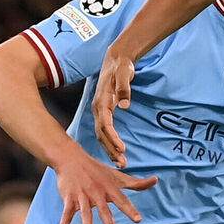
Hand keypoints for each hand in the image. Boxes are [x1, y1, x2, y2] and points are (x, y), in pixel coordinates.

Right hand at [55, 148, 156, 223]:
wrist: (73, 159)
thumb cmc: (98, 170)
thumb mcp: (118, 176)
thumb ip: (136, 183)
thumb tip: (156, 180)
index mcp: (110, 189)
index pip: (123, 201)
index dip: (131, 210)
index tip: (138, 219)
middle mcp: (98, 193)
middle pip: (104, 209)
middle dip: (109, 222)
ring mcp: (83, 196)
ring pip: (85, 212)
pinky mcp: (69, 198)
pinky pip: (66, 213)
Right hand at [92, 49, 135, 168]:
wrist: (116, 59)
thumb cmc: (121, 66)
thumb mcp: (124, 73)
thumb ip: (124, 88)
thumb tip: (125, 105)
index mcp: (102, 101)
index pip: (105, 124)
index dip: (112, 137)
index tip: (121, 148)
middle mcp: (98, 108)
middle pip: (102, 133)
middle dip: (111, 149)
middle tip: (122, 163)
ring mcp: (100, 110)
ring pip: (102, 134)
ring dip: (110, 149)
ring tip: (120, 163)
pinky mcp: (104, 111)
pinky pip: (105, 130)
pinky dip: (110, 142)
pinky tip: (116, 152)